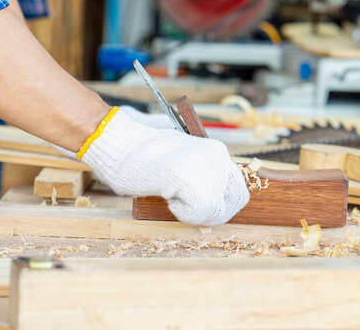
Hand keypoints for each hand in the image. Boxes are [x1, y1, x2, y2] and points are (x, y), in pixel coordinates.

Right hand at [81, 110, 248, 225]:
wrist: (121, 144)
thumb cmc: (144, 155)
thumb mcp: (183, 159)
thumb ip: (202, 175)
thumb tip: (215, 204)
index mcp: (217, 151)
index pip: (238, 191)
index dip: (220, 204)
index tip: (197, 202)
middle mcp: (219, 158)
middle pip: (233, 204)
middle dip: (211, 212)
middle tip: (185, 203)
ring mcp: (208, 169)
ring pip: (217, 212)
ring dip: (194, 212)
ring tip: (172, 193)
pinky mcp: (194, 181)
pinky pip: (200, 214)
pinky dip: (182, 213)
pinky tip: (167, 195)